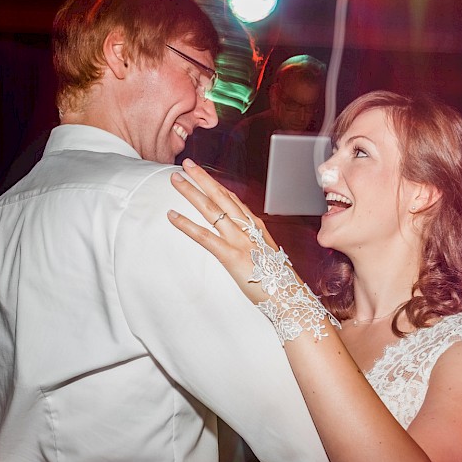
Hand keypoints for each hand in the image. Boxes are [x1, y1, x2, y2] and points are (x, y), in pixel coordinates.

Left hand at [168, 159, 295, 304]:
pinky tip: (172, 216)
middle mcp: (247, 228)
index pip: (233, 199)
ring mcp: (239, 240)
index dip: (216, 184)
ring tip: (175, 180)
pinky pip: (204, 236)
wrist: (289, 296)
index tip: (203, 173)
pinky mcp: (230, 256)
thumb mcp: (267, 255)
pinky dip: (186, 224)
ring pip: (211, 209)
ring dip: (191, 192)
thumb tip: (243, 239)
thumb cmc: (278, 280)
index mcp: (256, 227)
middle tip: (186, 164)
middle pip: (221, 196)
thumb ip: (253, 243)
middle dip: (202, 178)